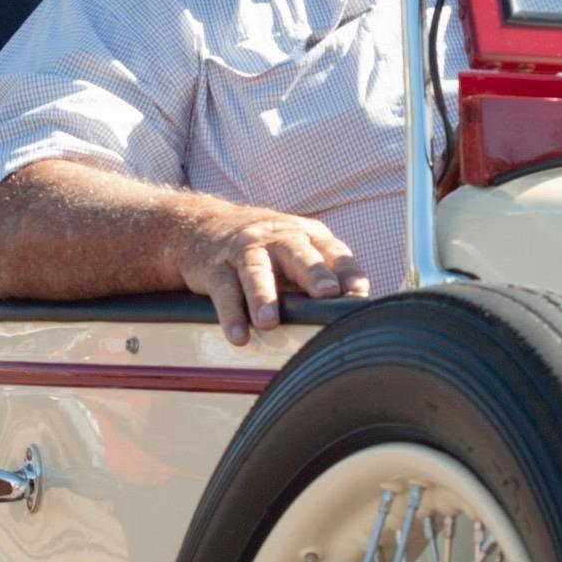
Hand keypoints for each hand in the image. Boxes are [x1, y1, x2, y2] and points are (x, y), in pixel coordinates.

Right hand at [173, 206, 366, 343]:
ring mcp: (243, 250)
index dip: (346, 269)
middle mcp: (276, 238)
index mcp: (304, 235)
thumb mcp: (296, 251)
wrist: (200, 226)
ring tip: (269, 323)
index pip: (332, 250)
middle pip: (297, 253)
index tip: (359, 290)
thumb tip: (361, 306)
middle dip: (313, 273)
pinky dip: (230, 314)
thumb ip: (325, 273)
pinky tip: (237, 335)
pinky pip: (223, 291)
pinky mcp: (215, 267)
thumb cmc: (261, 247)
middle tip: (326, 292)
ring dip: (263, 296)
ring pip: (255, 270)